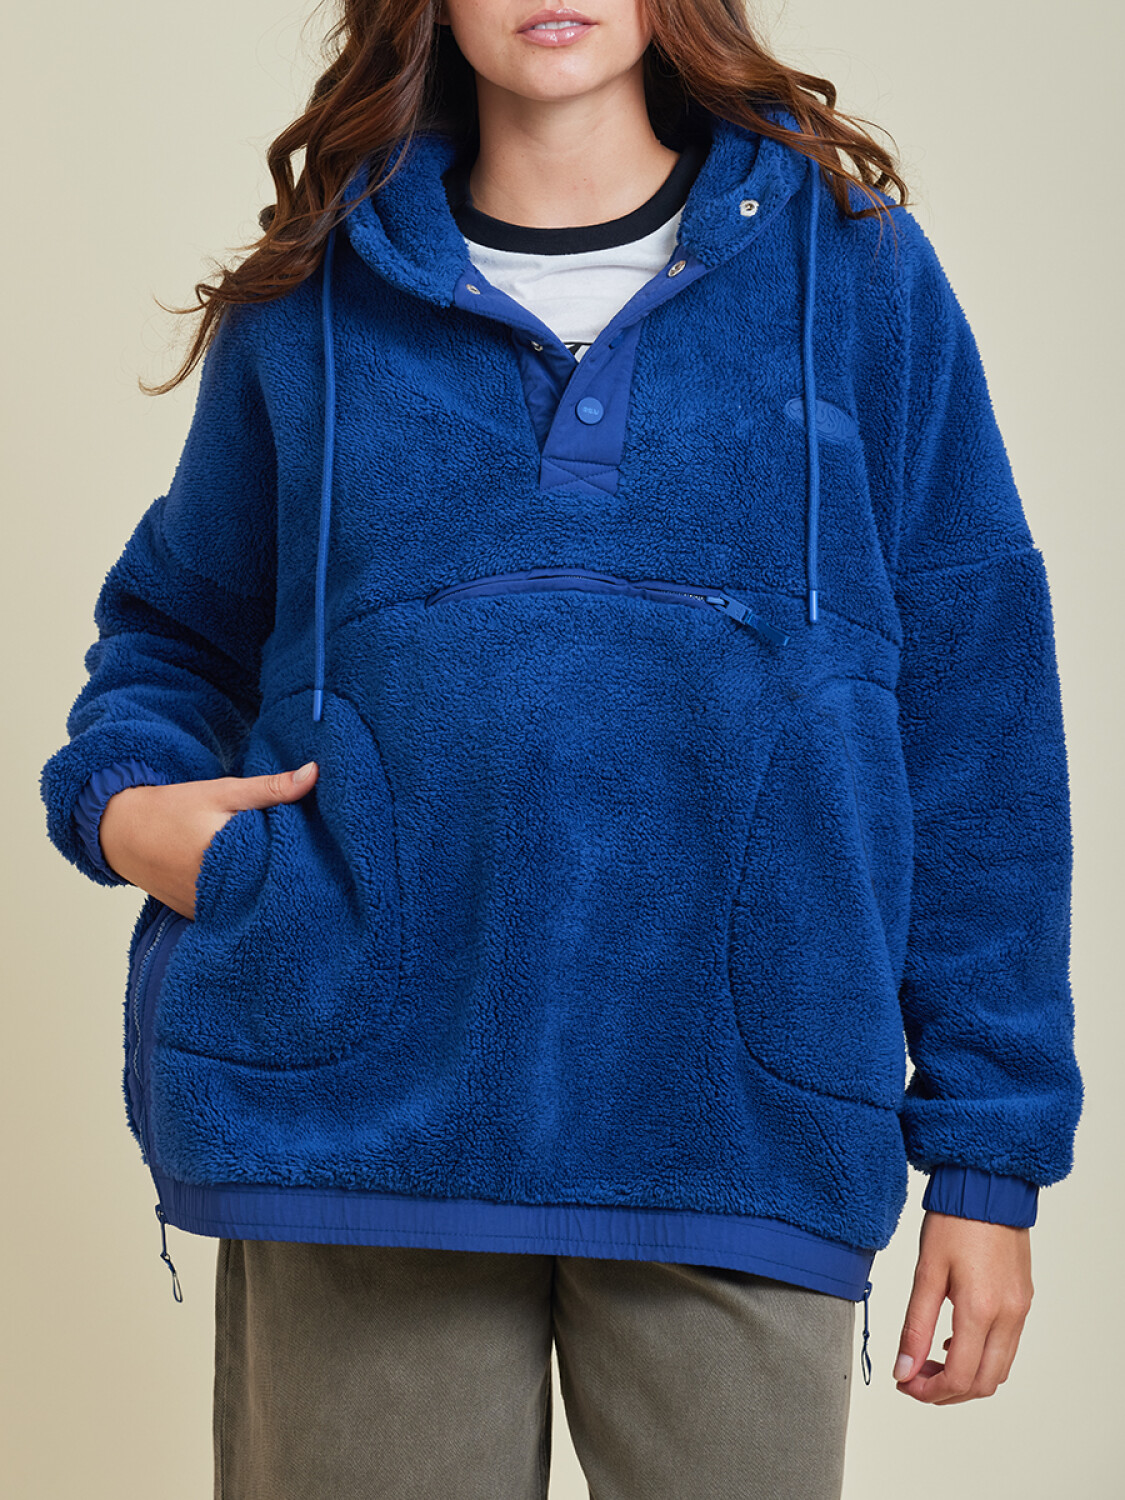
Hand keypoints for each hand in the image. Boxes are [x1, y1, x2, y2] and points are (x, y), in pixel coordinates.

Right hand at [98, 762, 319, 919]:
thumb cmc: (174, 809)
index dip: (304, 859)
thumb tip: (314, 774)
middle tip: (315, 867)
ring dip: (266, 892)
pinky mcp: (198, 916)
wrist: (122, 832)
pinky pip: (231, 913)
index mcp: (228, 861)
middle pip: (269, 889)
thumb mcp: (224, 792)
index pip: (282, 866)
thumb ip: (271, 788)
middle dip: (288, 877)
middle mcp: (217, 894)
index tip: (323, 850)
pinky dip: (244, 901)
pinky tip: (258, 888)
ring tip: (290, 879)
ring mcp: (206, 910)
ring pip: (251, 905)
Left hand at [892, 1210, 1033, 1403]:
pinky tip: (953, 1343)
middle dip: (947, 1392)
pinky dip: (981, 1357)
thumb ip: (916, 1326)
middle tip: (913, 1380)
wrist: (987, 1189)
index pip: (960, 1377)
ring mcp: (1020, 1310)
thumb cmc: (954, 1222)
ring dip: (966, 1378)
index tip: (904, 1384)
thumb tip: (903, 1369)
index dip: (929, 1391)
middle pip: (984, 1384)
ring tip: (929, 1363)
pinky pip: (1006, 1347)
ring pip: (998, 1370)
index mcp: (981, 1310)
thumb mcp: (926, 1272)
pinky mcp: (1023, 1301)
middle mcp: (1008, 1316)